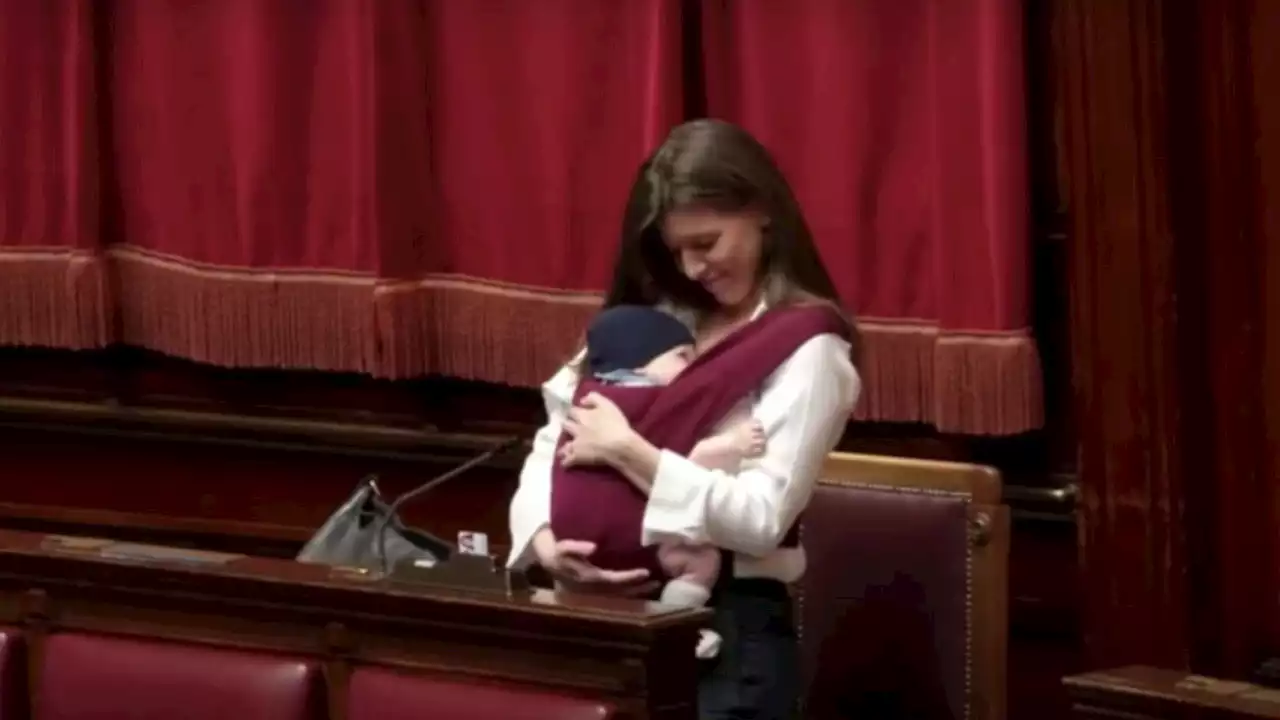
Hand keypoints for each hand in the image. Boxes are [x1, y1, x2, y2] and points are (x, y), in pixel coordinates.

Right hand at [541, 538, 656, 596]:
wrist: (543, 558)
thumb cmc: (554, 550)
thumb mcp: (561, 546)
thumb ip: (575, 546)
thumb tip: (594, 547)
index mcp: (586, 578)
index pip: (612, 580)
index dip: (629, 577)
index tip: (645, 572)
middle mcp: (591, 588)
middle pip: (619, 591)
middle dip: (638, 588)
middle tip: (657, 582)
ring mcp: (592, 590)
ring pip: (618, 594)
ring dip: (636, 591)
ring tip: (653, 585)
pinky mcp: (593, 588)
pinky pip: (614, 591)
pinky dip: (628, 590)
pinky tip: (639, 585)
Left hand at [560, 392, 633, 466]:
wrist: (618, 445)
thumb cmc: (615, 423)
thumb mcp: (607, 404)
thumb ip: (593, 398)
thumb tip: (581, 401)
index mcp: (583, 415)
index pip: (573, 410)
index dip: (574, 411)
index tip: (575, 412)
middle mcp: (576, 428)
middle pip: (566, 425)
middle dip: (566, 425)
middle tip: (568, 427)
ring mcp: (575, 443)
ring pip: (564, 445)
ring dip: (564, 446)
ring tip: (562, 449)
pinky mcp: (578, 456)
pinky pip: (568, 460)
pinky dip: (565, 462)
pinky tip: (564, 464)